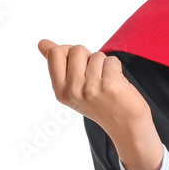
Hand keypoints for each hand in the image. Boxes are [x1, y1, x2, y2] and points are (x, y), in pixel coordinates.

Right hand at [37, 40, 152, 138]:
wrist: (126, 126)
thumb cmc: (101, 103)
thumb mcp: (74, 88)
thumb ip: (57, 64)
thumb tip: (42, 43)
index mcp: (60, 90)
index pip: (54, 53)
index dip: (69, 52)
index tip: (79, 65)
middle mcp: (73, 90)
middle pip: (76, 49)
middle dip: (89, 57)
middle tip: (96, 77)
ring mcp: (91, 88)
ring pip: (97, 55)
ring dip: (105, 64)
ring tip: (107, 82)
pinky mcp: (110, 84)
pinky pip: (112, 60)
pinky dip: (116, 68)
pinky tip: (117, 83)